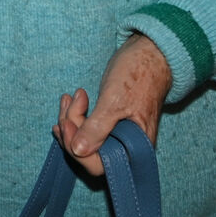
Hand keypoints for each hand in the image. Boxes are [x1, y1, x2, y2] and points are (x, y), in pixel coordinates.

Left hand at [53, 33, 170, 176]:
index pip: (99, 165)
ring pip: (85, 139)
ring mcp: (118, 133)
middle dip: (72, 130)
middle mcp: (127, 145)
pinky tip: (71, 101)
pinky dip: (76, 115)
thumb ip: (97, 128)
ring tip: (69, 97)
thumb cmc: (138, 75)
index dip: (79, 150)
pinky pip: (88, 127)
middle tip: (68, 102)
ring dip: (71, 120)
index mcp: (135, 147)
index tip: (66, 124)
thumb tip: (78, 151)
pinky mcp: (110, 121)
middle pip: (89, 153)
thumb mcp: (114, 101)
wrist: (149, 51)